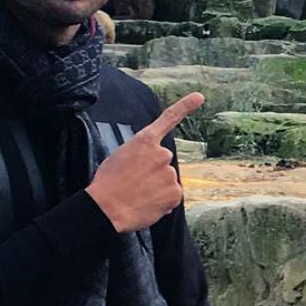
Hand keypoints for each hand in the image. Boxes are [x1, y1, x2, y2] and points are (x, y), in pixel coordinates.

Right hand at [86, 92, 203, 232]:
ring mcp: (170, 173)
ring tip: (137, 195)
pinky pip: (171, 197)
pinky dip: (162, 202)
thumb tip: (148, 168)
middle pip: (163, 163)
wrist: (105, 208)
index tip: (199, 97)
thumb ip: (139, 156)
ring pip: (166, 181)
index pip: (167, 120)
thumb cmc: (106, 185)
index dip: (185, 107)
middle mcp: (162, 154)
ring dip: (156, 189)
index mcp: (144, 142)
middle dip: (153, 173)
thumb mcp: (118, 158)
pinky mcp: (175, 192)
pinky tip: (146, 204)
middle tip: (134, 184)